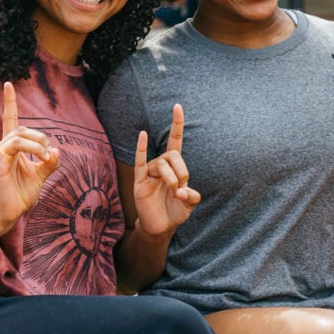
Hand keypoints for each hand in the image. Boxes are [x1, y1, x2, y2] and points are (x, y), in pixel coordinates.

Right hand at [0, 82, 59, 226]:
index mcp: (14, 147)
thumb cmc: (22, 193)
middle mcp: (4, 147)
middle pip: (22, 130)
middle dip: (40, 138)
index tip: (8, 84)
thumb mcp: (42, 175)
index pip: (11, 119)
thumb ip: (50, 162)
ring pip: (17, 138)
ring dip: (35, 145)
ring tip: (43, 157)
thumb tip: (56, 150)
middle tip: (48, 154)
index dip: (10, 102)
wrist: (12, 212)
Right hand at [132, 104, 199, 235]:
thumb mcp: (190, 204)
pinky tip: (142, 135)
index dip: (176, 124)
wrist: (161, 227)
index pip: (175, 140)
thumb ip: (193, 196)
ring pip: (162, 164)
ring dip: (172, 178)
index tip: (177, 106)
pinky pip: (140, 162)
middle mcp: (161, 166)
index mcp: (174, 166)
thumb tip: (183, 191)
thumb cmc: (175, 211)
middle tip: (182, 188)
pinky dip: (141, 148)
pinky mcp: (140, 182)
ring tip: (174, 192)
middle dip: (182, 171)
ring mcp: (150, 173)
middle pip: (173, 155)